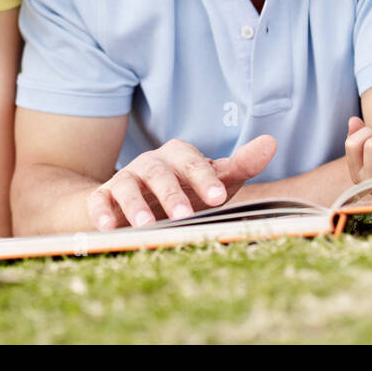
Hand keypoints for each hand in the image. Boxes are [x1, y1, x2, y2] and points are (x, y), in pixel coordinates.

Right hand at [88, 135, 276, 229]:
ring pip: (128, 185)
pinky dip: (102, 212)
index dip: (206, 179)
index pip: (194, 163)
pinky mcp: (103, 197)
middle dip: (172, 193)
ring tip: (146, 225)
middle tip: (185, 215)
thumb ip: (241, 165)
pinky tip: (108, 227)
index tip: (219, 198)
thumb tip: (271, 142)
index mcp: (179, 157)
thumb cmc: (184, 191)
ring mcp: (125, 179)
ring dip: (136, 205)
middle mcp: (151, 163)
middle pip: (160, 172)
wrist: (134, 201)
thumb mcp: (213, 180)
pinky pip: (99, 201)